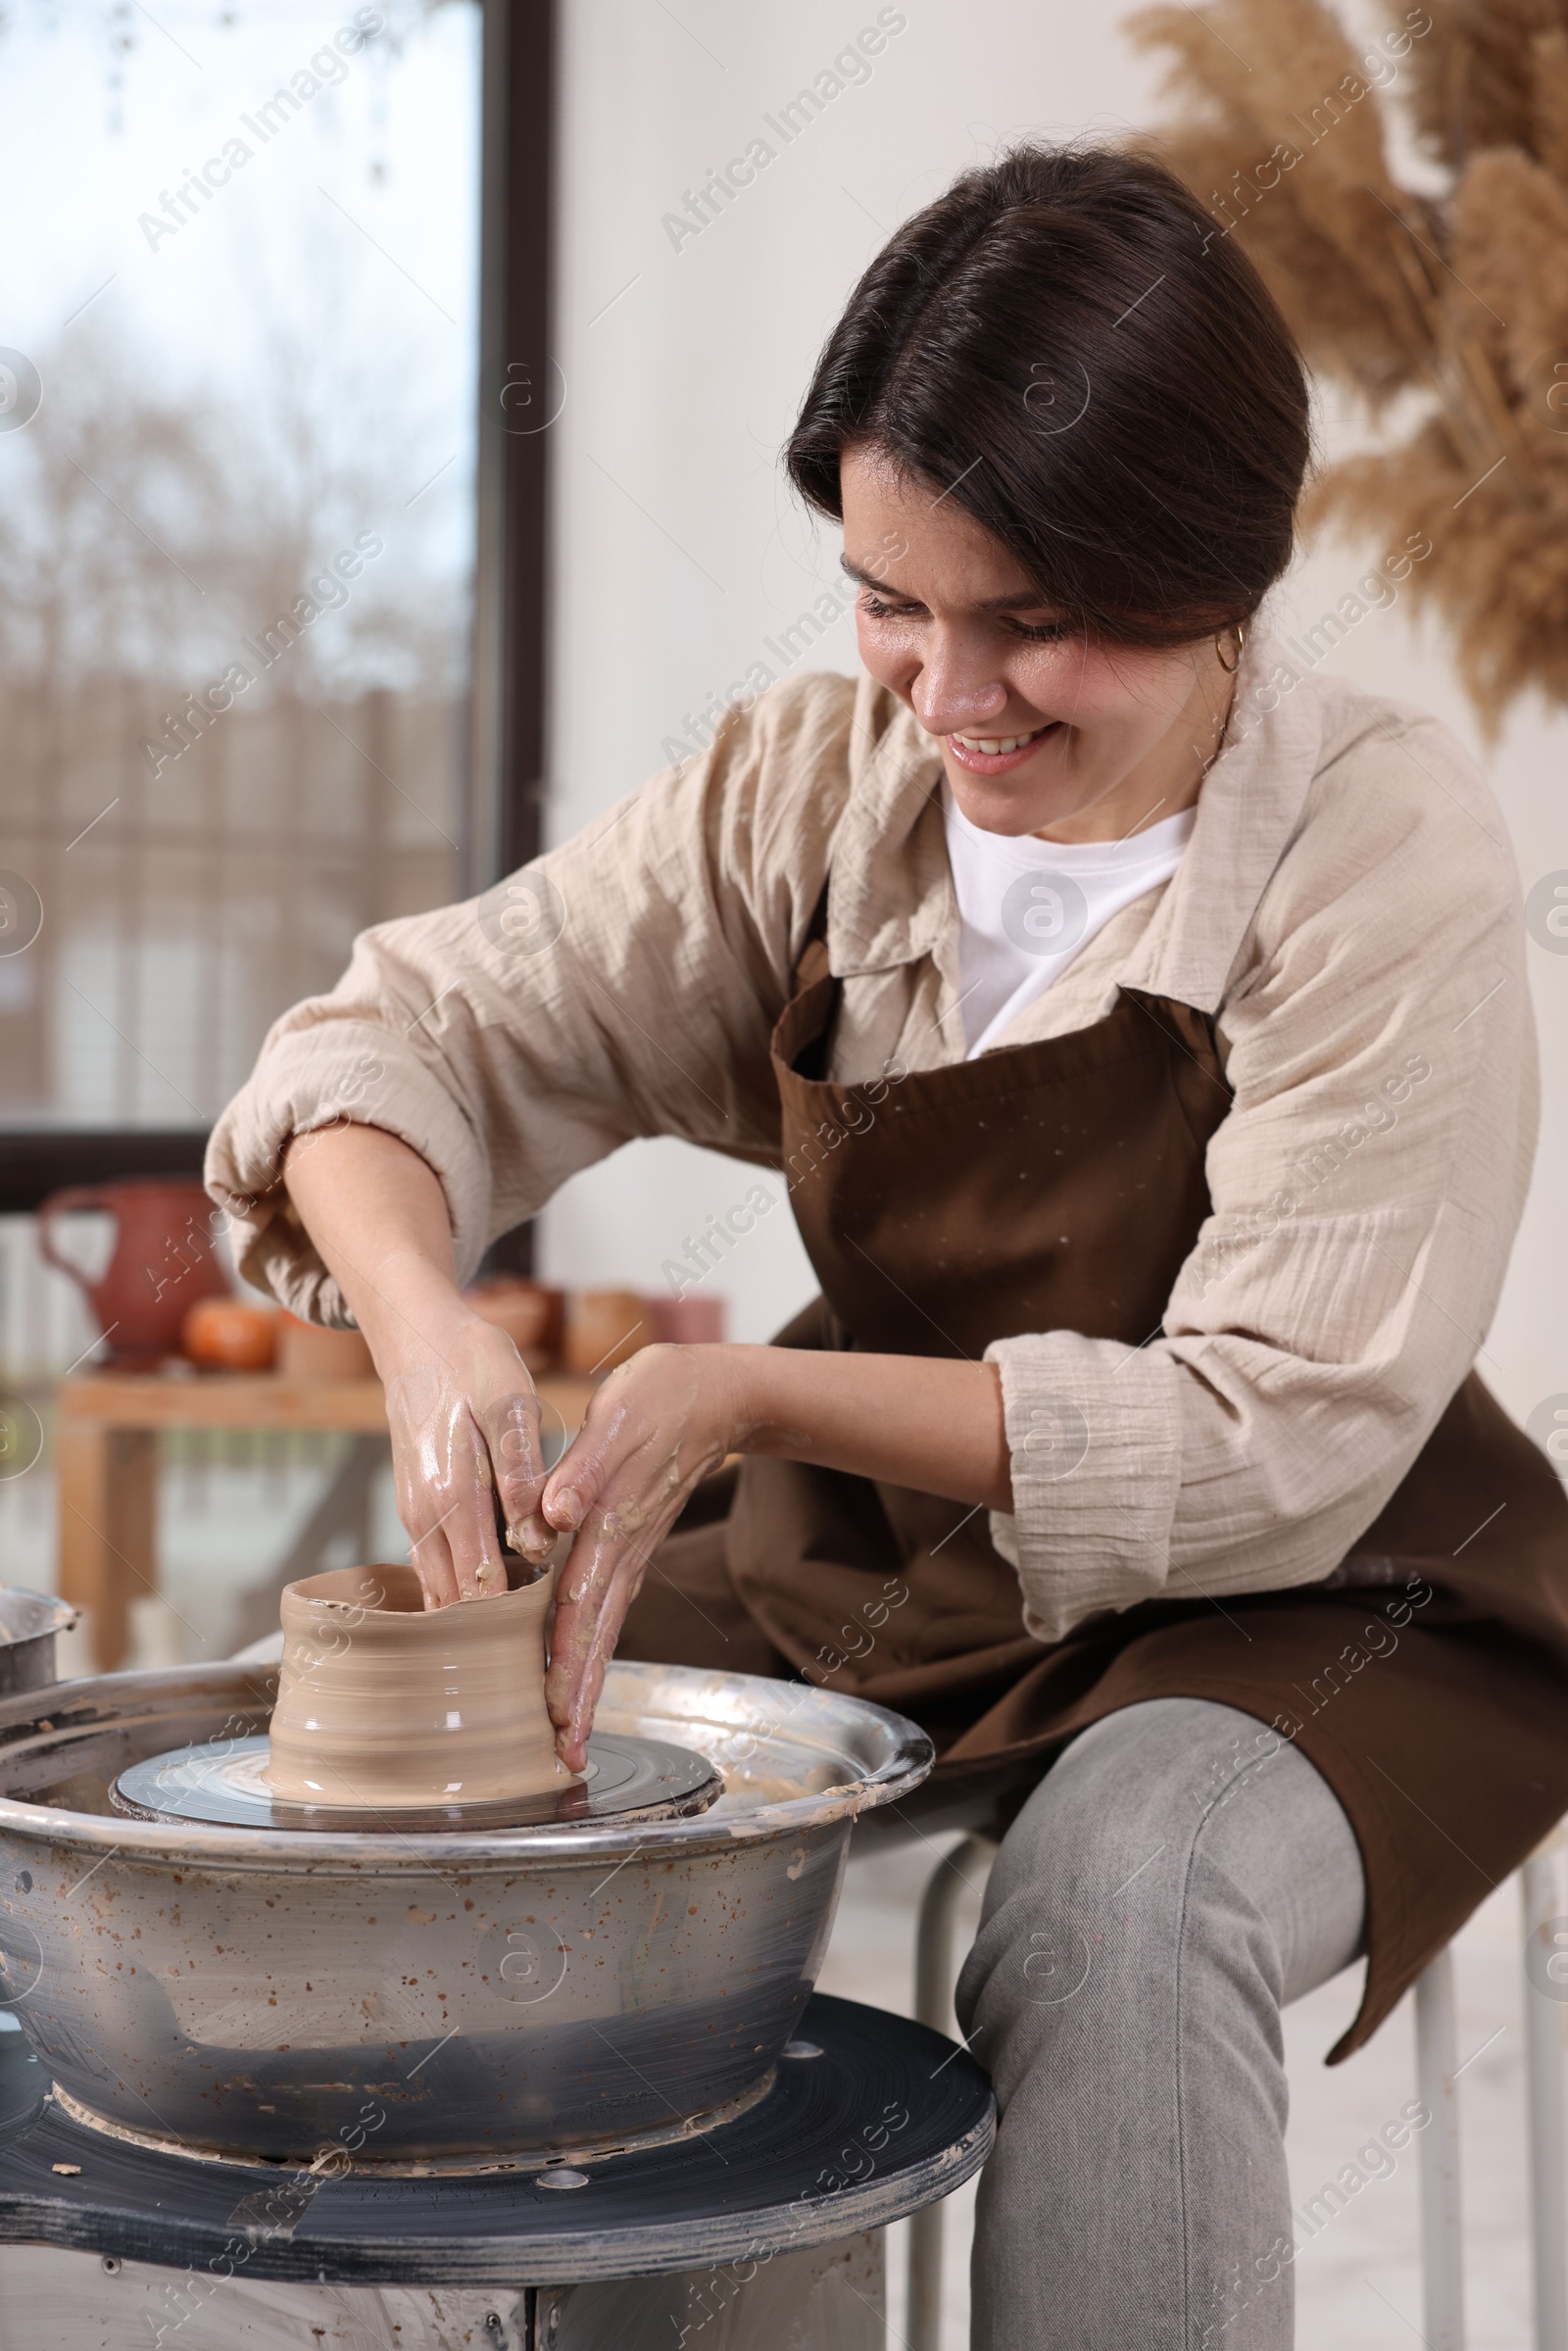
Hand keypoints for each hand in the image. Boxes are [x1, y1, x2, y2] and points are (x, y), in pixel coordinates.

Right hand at [382, 1315, 555, 1607]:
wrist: (417, 1337)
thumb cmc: (471, 1363)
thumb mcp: (510, 1401)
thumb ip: (521, 1469)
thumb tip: (535, 1535)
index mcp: (451, 1495)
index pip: (479, 1585)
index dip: (512, 1617)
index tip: (548, 1634)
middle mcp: (424, 1515)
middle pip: (455, 1601)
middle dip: (493, 1628)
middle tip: (540, 1646)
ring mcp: (415, 1514)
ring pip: (440, 1589)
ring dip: (473, 1614)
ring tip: (521, 1634)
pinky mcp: (417, 1507)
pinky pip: (435, 1566)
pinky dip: (459, 1589)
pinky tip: (496, 1596)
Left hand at [541, 1344, 740, 1769]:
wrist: (715, 1393)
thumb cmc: (659, 1398)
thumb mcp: (616, 1421)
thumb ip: (581, 1470)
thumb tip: (554, 1512)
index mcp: (610, 1527)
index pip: (583, 1610)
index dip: (567, 1666)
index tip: (557, 1717)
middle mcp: (621, 1552)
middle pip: (595, 1638)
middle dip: (578, 1699)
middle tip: (564, 1757)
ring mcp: (629, 1553)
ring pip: (603, 1630)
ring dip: (585, 1683)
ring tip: (570, 1735)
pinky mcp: (630, 1545)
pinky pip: (607, 1607)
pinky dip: (591, 1647)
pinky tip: (577, 1670)